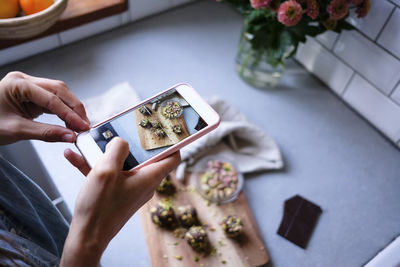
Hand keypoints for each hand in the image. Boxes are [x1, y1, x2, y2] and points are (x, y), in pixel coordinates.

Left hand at [0, 71, 89, 144]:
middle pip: (59, 91)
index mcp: (18, 84)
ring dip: (71, 109)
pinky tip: (69, 121)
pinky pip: (52, 100)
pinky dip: (62, 110)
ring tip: (79, 125)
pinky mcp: (31, 94)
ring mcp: (28, 86)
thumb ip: (46, 133)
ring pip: (58, 93)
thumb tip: (70, 136)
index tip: (82, 127)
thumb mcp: (17, 131)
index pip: (51, 98)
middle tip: (85, 125)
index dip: (69, 114)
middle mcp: (24, 80)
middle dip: (74, 108)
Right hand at [61, 137, 180, 266]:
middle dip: (130, 140)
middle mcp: (144, 182)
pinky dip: (96, 164)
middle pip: (145, 156)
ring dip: (107, 151)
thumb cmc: (99, 209)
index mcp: (149, 177)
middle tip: (119, 126)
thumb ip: (116, 149)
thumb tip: (121, 140)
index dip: (172, 141)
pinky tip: (75, 155)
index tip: (164, 128)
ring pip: (123, 162)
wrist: (86, 237)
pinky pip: (110, 173)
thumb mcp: (106, 171)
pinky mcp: (118, 193)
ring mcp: (130, 188)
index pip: (173, 157)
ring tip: (91, 139)